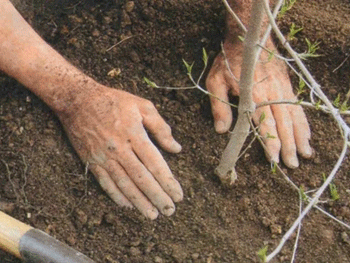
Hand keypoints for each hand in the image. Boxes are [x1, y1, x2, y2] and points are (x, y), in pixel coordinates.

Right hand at [58, 85, 182, 218]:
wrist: (78, 100)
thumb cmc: (114, 101)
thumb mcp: (142, 106)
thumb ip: (161, 128)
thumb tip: (176, 148)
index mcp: (134, 134)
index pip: (155, 163)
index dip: (167, 181)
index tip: (178, 195)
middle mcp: (119, 149)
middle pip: (141, 178)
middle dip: (157, 196)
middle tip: (170, 210)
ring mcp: (104, 157)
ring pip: (124, 184)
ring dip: (139, 201)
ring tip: (152, 215)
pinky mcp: (91, 161)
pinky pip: (105, 183)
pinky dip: (117, 196)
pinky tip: (128, 205)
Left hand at [206, 40, 311, 167]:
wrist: (251, 38)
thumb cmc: (230, 61)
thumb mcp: (216, 82)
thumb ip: (219, 106)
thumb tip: (222, 131)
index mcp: (254, 95)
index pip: (265, 123)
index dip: (270, 142)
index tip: (274, 158)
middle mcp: (272, 93)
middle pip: (283, 123)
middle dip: (289, 145)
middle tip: (292, 164)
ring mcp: (283, 89)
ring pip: (294, 117)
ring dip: (300, 137)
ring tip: (305, 154)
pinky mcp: (287, 86)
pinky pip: (298, 107)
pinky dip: (303, 123)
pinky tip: (307, 135)